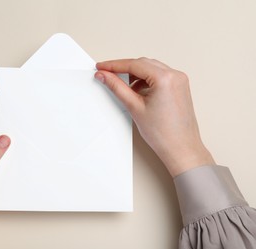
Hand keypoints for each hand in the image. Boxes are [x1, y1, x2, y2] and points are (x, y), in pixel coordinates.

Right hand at [95, 58, 214, 176]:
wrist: (181, 148)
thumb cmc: (163, 133)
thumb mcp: (134, 107)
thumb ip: (117, 87)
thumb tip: (105, 75)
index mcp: (165, 78)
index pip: (134, 64)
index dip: (114, 65)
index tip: (102, 67)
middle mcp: (175, 75)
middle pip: (143, 63)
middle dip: (124, 68)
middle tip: (107, 74)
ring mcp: (179, 80)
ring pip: (151, 69)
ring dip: (135, 75)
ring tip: (123, 87)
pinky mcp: (180, 87)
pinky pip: (159, 76)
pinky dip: (146, 80)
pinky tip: (137, 91)